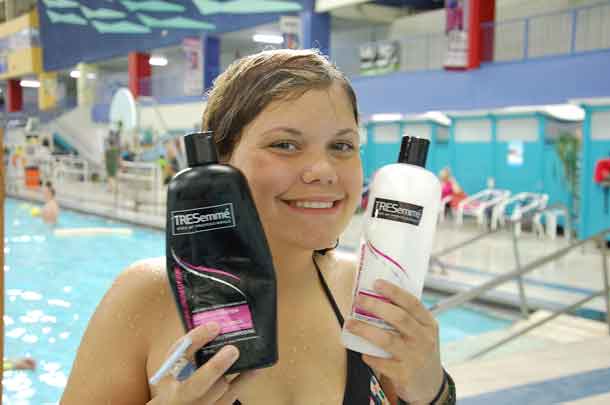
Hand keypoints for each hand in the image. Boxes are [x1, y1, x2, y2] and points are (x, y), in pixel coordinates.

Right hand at [149, 323, 256, 404]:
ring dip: (230, 372)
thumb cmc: (176, 379)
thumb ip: (188, 347)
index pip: (178, 355)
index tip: (214, 325)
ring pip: (218, 391)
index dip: (197, 339)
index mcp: (166, 376)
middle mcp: (180, 395)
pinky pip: (233, 395)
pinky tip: (255, 367)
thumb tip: (214, 326)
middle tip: (231, 350)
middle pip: (197, 385)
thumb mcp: (173, 364)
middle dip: (215, 367)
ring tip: (239, 355)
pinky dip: (244, 380)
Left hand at [345, 280, 443, 403]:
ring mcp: (416, 357)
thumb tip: (375, 296)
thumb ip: (406, 317)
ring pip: (387, 340)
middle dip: (376, 306)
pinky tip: (362, 352)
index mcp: (428, 324)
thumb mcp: (422, 332)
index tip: (376, 283)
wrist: (431, 385)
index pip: (412, 303)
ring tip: (350, 323)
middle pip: (399, 318)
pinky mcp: (405, 375)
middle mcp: (424, 339)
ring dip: (365, 330)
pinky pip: (382, 363)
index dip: (394, 292)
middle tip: (358, 300)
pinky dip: (369, 356)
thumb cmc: (419, 351)